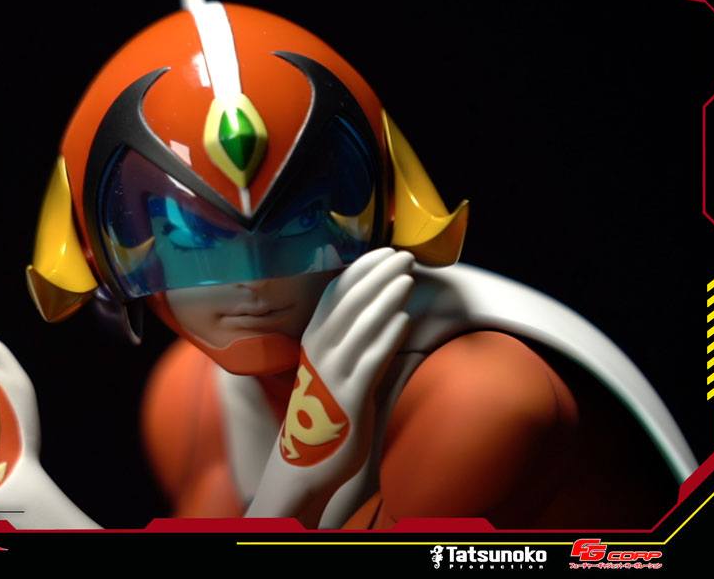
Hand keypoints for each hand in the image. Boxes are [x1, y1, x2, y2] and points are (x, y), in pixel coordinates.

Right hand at [292, 246, 413, 486]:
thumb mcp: (330, 367)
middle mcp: (320, 350)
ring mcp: (333, 372)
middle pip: (351, 302)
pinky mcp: (349, 397)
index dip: (361, 270)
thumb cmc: (325, 411)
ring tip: (407, 279)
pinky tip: (404, 320)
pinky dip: (387, 337)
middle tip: (404, 256)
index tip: (384, 252)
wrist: (307, 461)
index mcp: (314, 339)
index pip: (336, 293)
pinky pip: (370, 360)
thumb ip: (351, 339)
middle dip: (379, 276)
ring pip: (362, 326)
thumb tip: (381, 308)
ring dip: (386, 299)